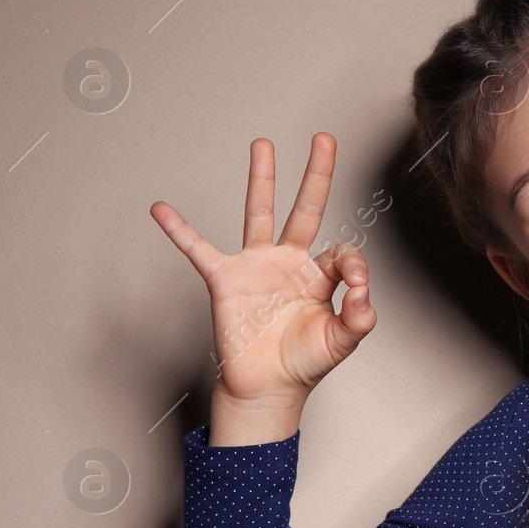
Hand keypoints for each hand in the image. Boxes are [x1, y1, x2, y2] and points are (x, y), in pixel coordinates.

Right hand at [149, 133, 376, 405]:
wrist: (268, 388)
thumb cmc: (304, 363)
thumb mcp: (343, 341)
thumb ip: (360, 317)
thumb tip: (365, 294)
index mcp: (320, 275)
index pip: (344, 252)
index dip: (355, 267)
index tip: (357, 288)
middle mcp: (290, 262)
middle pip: (306, 208)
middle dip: (317, 174)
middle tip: (324, 139)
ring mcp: (257, 266)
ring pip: (260, 213)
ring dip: (263, 178)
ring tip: (263, 143)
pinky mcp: (227, 280)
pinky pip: (200, 250)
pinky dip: (180, 231)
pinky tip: (163, 209)